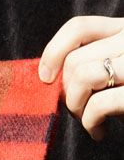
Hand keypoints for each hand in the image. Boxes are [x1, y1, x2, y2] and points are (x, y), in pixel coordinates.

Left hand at [38, 16, 123, 141]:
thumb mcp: (115, 74)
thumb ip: (91, 63)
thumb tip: (48, 76)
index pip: (79, 27)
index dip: (53, 52)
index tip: (45, 78)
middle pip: (75, 60)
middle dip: (67, 92)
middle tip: (79, 112)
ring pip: (83, 77)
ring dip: (76, 108)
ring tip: (90, 121)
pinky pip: (99, 104)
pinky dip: (90, 123)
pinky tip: (99, 132)